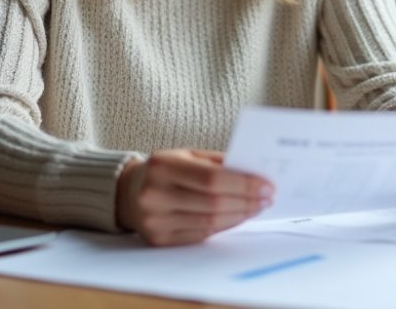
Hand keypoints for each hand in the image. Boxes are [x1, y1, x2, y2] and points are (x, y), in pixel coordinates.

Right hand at [115, 149, 273, 245]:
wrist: (128, 192)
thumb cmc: (166, 170)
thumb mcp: (187, 155)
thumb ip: (218, 162)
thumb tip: (254, 172)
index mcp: (163, 165)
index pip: (212, 179)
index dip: (243, 184)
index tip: (267, 185)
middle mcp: (155, 194)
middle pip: (213, 203)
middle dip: (246, 201)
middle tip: (267, 198)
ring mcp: (155, 220)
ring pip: (209, 222)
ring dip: (239, 215)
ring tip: (256, 207)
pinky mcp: (159, 239)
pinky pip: (201, 234)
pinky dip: (224, 226)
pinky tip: (237, 217)